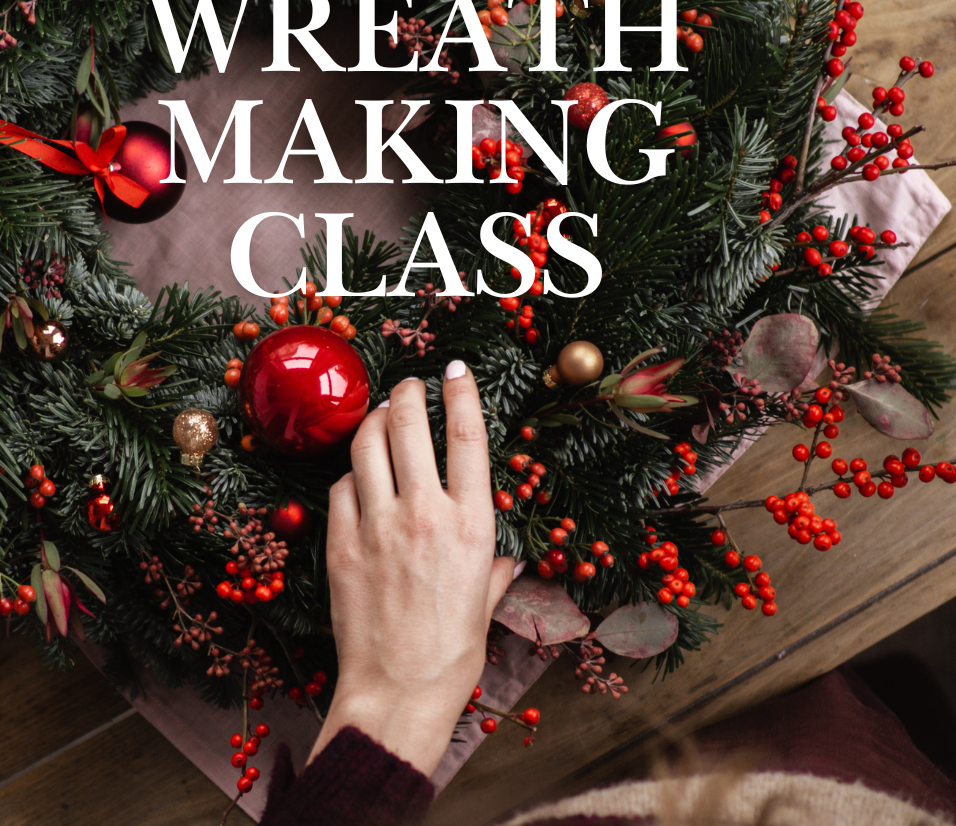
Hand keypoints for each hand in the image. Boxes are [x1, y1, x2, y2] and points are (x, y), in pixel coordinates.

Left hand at [310, 362, 518, 774]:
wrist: (397, 693)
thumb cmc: (452, 652)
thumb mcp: (485, 602)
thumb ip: (495, 569)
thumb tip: (507, 560)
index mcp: (470, 524)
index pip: (467, 436)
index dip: (460, 393)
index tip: (455, 369)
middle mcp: (425, 514)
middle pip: (410, 425)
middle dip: (408, 393)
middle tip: (410, 385)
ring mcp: (378, 526)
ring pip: (367, 445)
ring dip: (373, 419)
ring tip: (380, 413)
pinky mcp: (342, 544)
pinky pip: (341, 488)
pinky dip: (350, 473)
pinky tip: (357, 474)